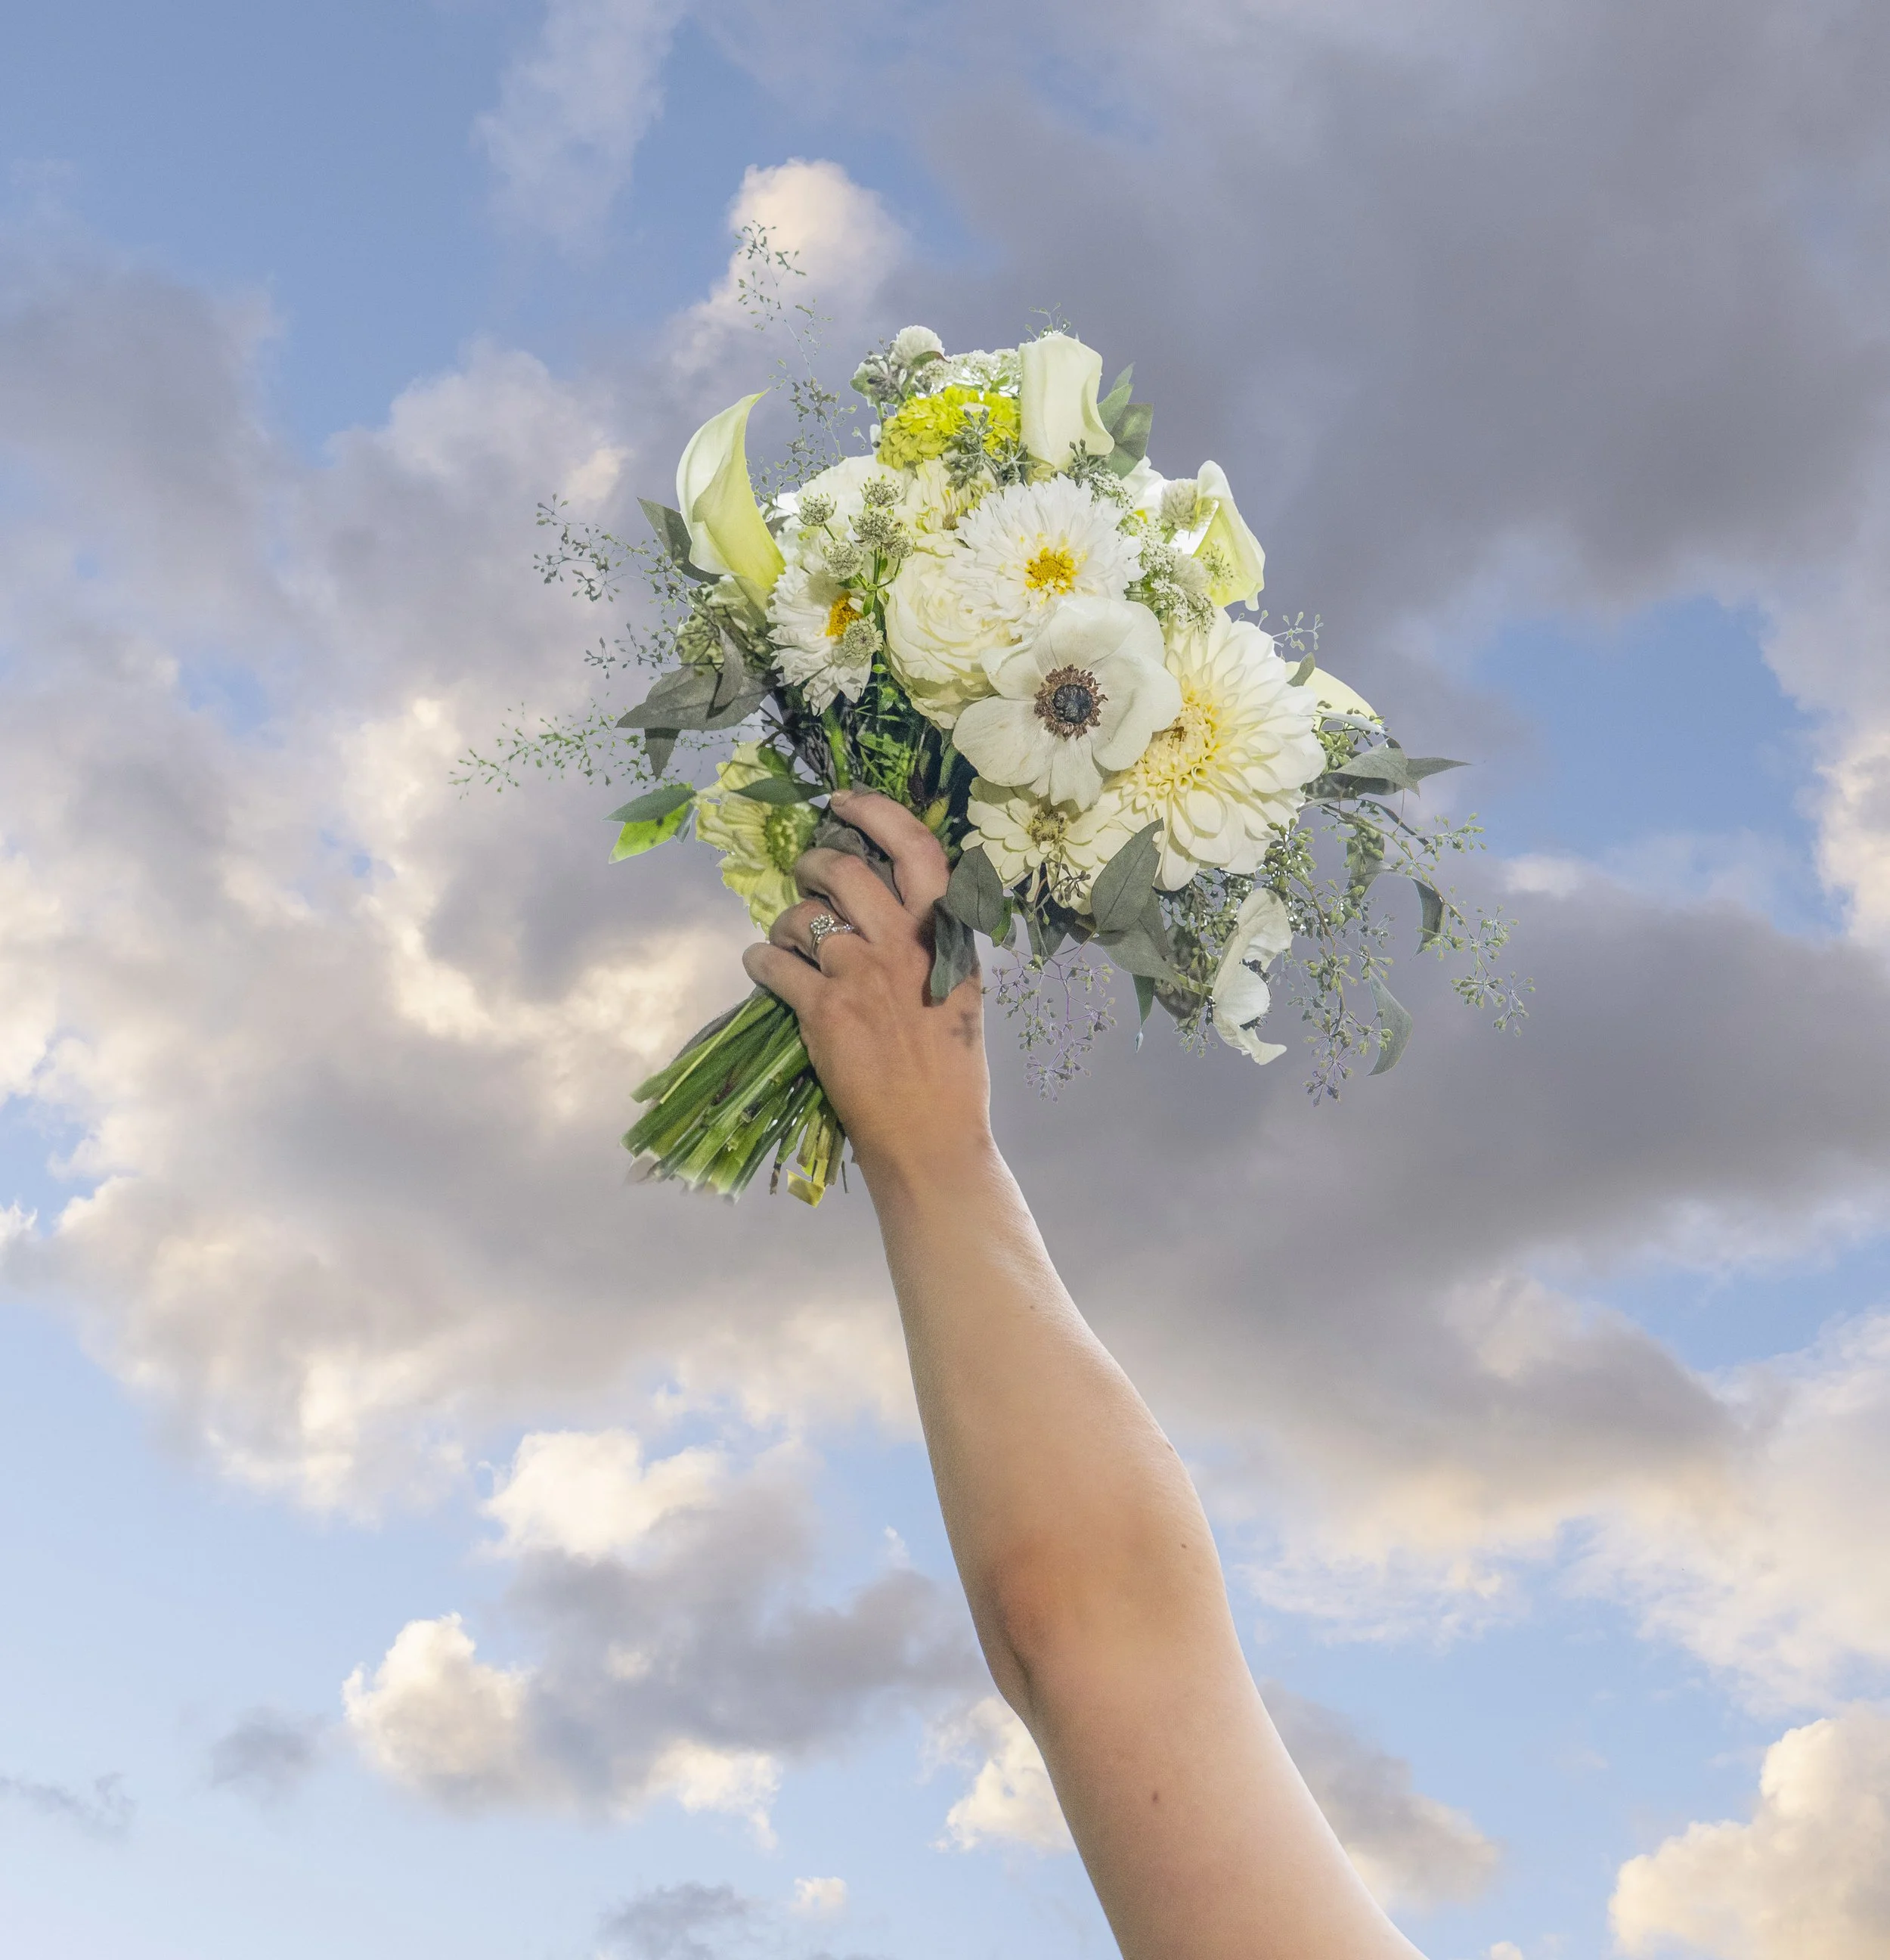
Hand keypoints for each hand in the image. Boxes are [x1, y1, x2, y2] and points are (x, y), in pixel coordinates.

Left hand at [742, 789, 991, 1185]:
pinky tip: (765, 969)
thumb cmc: (952, 1071)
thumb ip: (930, 943)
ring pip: (800, 915)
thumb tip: (885, 903)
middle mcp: (903, 943)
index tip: (844, 801)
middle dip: (812, 861)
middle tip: (804, 871)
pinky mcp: (821, 1009)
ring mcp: (860, 974)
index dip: (876, 813)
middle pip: (844, 869)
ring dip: (784, 921)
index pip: (916, 849)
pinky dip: (760, 960)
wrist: (931, 1135)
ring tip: (788, 940)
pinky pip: (771, 962)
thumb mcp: (960, 990)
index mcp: (946, 936)